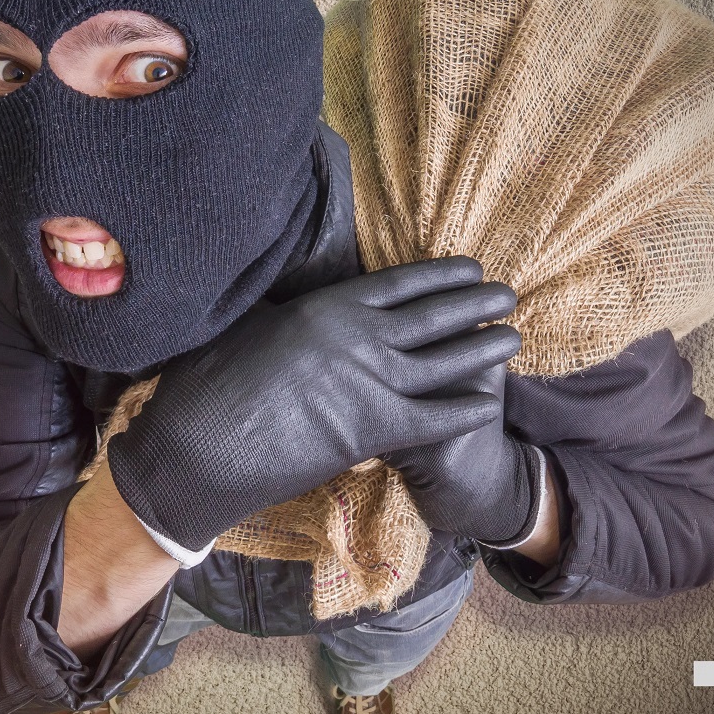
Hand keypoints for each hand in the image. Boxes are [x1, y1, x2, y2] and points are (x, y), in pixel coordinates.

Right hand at [107, 256, 521, 550]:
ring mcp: (369, 383)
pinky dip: (463, 411)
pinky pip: (433, 419)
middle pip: (434, 316)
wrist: (200, 445)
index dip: (442, 275)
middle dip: (476, 305)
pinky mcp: (371, 431)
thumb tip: (287, 287)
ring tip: (513, 337)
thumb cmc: (210, 381)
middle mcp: (358, 336)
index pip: (401, 282)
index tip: (471, 268)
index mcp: (328, 304)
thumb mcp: (248, 321)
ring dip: (483, 350)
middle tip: (508, 295)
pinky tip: (489, 405)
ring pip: (445, 362)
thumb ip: (283, 304)